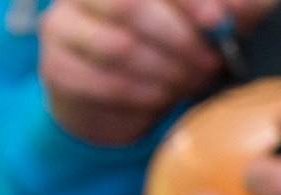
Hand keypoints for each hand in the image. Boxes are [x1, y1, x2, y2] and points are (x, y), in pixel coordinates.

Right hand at [39, 0, 270, 146]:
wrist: (113, 91)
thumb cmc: (162, 42)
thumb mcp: (195, 19)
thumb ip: (216, 8)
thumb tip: (226, 15)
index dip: (188, 0)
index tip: (218, 24)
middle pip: (130, 7)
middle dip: (177, 40)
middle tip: (208, 63)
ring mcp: (60, 27)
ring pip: (117, 48)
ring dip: (161, 71)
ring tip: (188, 82)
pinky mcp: (53, 67)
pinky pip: (100, 83)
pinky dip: (138, 94)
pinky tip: (160, 98)